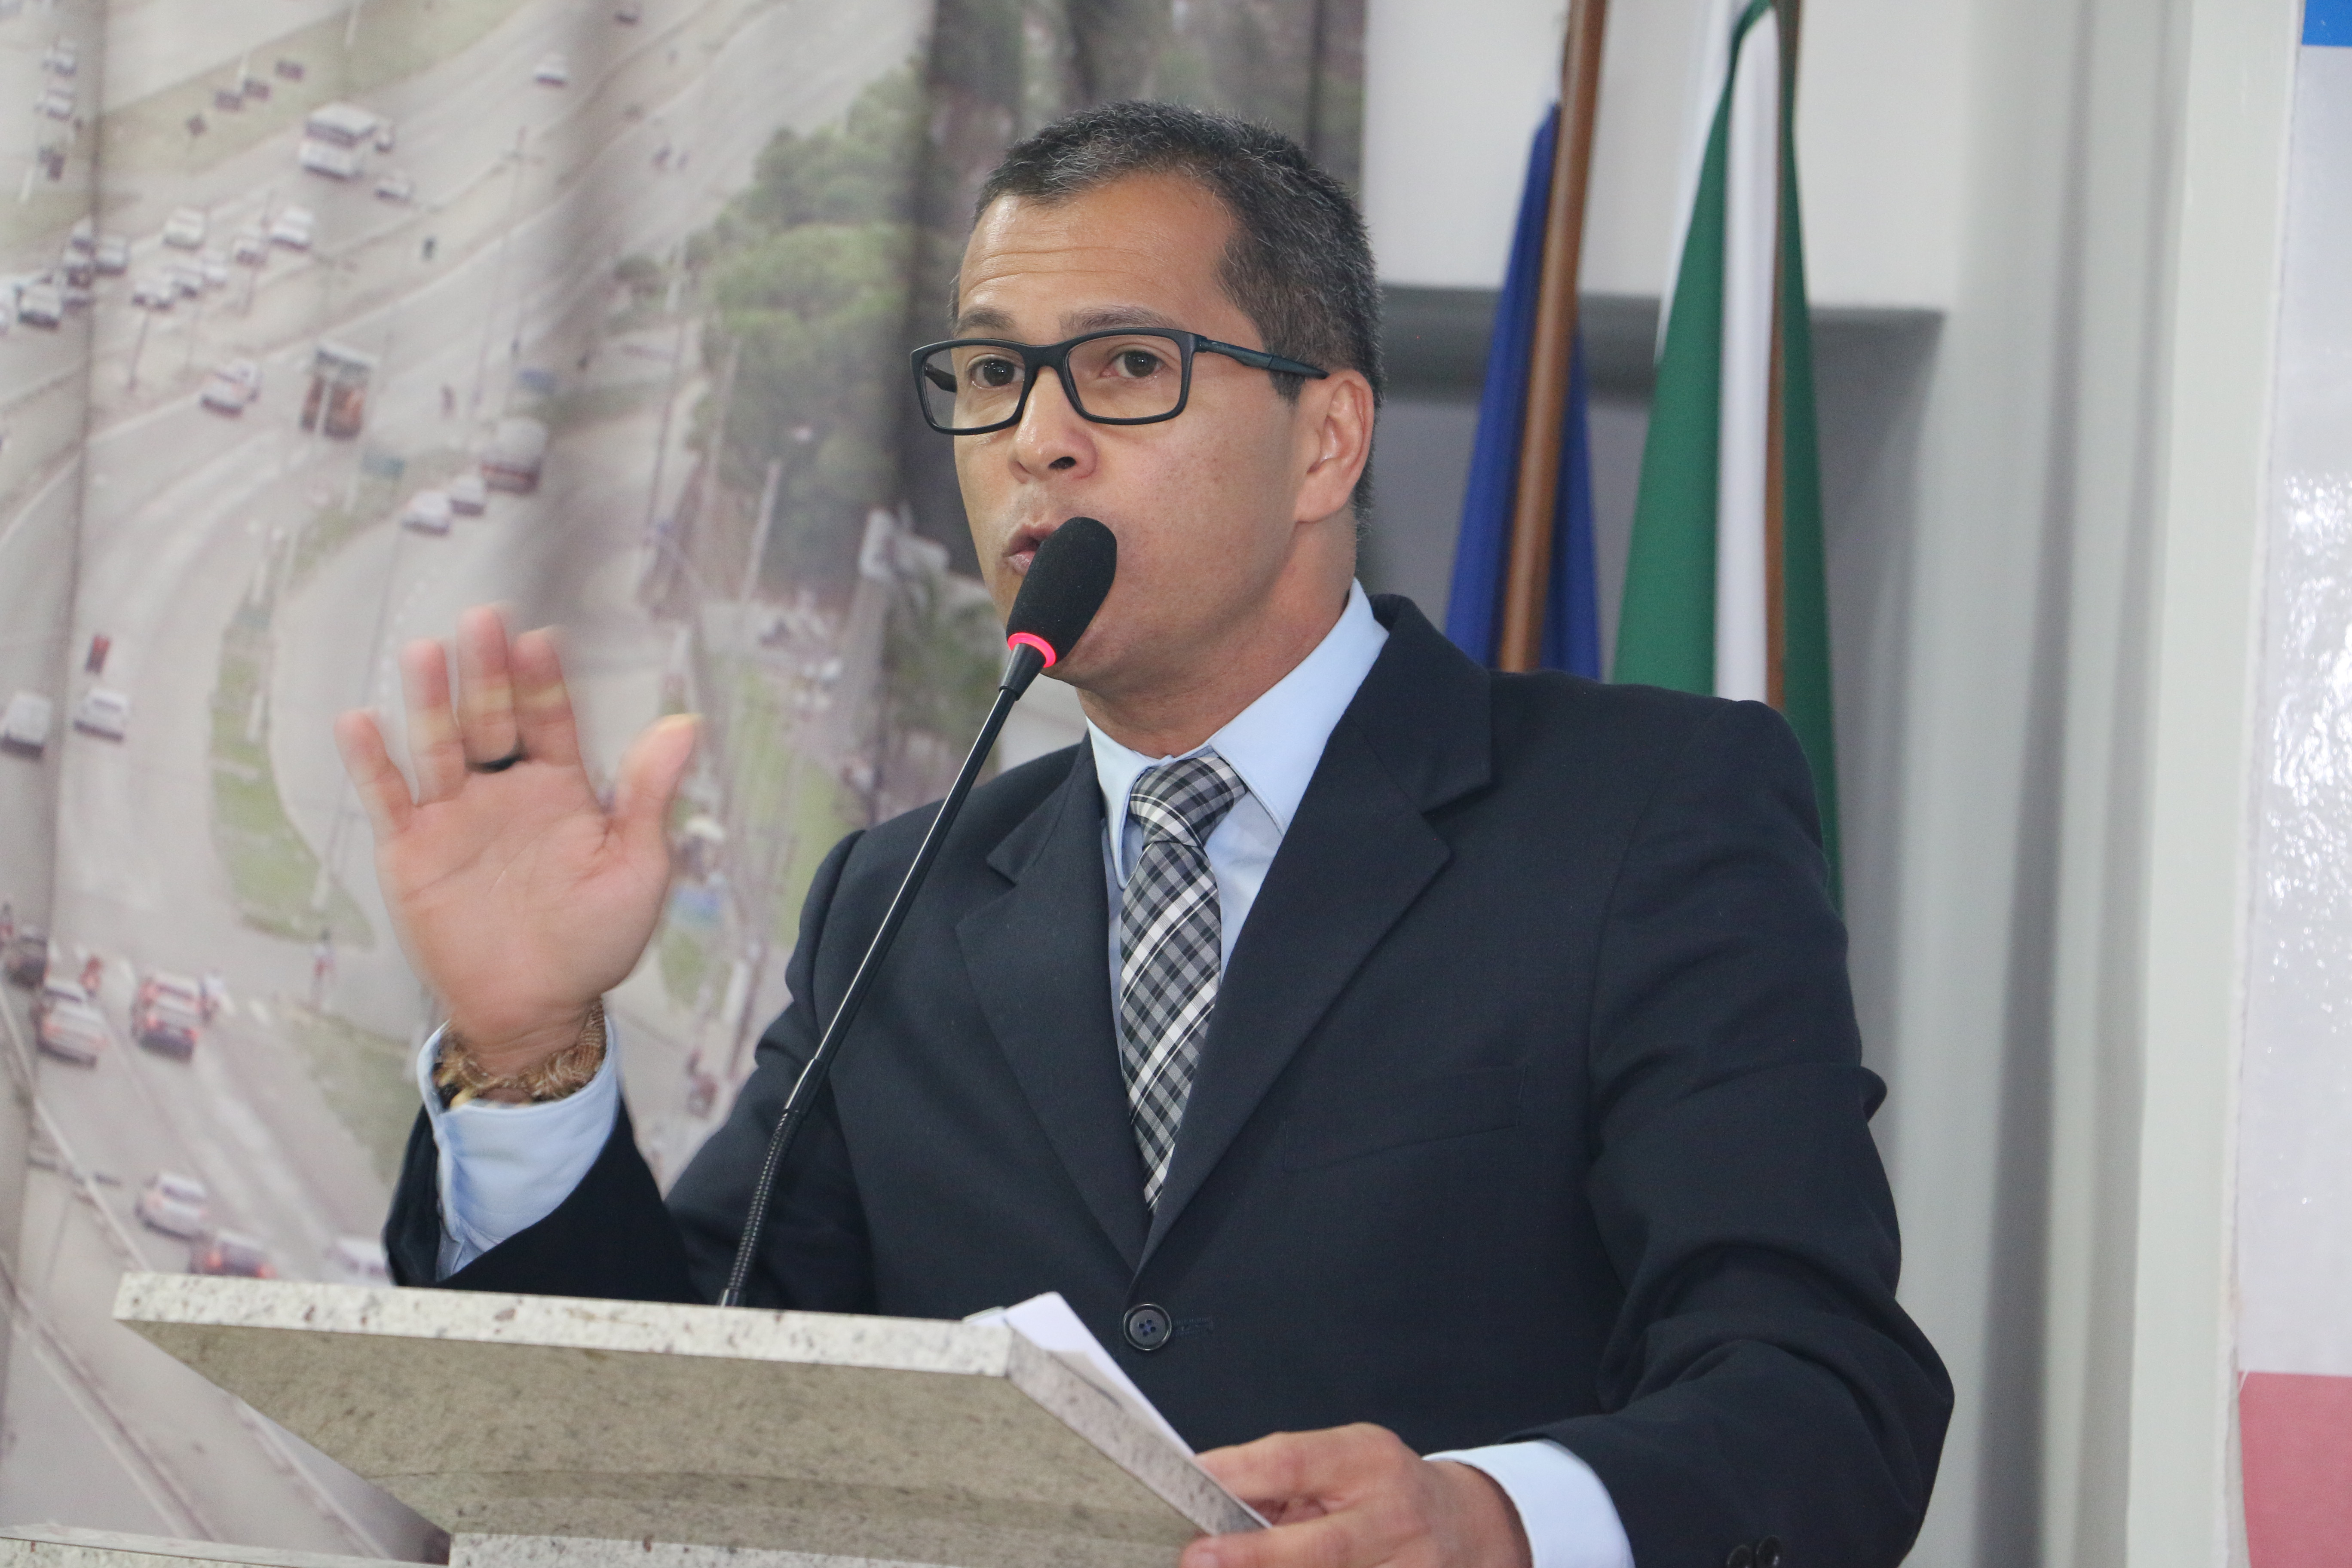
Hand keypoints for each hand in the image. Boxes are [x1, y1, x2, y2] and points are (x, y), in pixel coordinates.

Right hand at [334, 606, 696, 1075]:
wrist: (537, 1009)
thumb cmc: (595, 942)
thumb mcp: (638, 867)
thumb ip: (651, 795)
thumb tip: (686, 724)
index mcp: (560, 790)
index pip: (550, 720)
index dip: (543, 680)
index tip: (539, 637)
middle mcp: (504, 792)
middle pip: (492, 718)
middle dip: (488, 671)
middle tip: (483, 619)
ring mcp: (454, 817)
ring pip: (439, 746)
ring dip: (431, 701)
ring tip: (426, 652)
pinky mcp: (411, 852)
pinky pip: (388, 800)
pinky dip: (373, 763)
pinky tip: (361, 721)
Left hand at [1184, 1425, 1531, 1567]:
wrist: (1470, 1527)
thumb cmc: (1388, 1491)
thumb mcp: (1343, 1462)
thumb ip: (1282, 1478)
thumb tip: (1205, 1494)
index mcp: (1367, 1459)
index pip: (1293, 1461)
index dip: (1236, 1475)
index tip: (1188, 1487)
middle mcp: (1394, 1515)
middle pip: (1319, 1547)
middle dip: (1253, 1557)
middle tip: (1198, 1559)